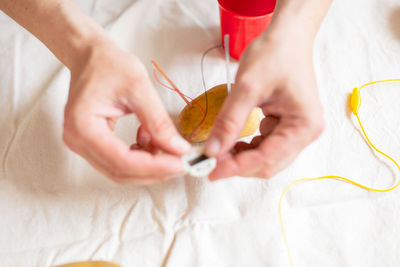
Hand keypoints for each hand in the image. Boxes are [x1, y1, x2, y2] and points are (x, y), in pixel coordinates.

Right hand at [63, 41, 190, 184]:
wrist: (91, 56)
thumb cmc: (108, 65)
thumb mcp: (139, 88)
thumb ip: (158, 122)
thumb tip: (178, 149)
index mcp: (82, 126)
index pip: (121, 160)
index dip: (154, 167)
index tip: (180, 163)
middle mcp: (77, 141)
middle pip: (120, 171)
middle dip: (154, 171)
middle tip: (180, 162)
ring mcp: (82, 145)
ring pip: (120, 171)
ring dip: (148, 166)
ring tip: (168, 148)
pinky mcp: (92, 144)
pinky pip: (119, 161)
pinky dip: (140, 157)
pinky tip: (151, 139)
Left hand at [205, 32, 323, 179]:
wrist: (286, 36)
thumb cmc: (274, 54)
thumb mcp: (247, 88)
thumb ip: (229, 122)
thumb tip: (212, 150)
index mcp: (304, 125)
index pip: (267, 158)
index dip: (237, 167)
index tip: (211, 171)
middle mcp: (306, 132)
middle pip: (268, 163)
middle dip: (238, 165)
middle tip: (210, 161)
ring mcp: (298, 130)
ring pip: (266, 158)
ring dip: (241, 158)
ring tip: (218, 150)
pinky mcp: (288, 125)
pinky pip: (266, 146)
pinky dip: (247, 147)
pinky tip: (232, 141)